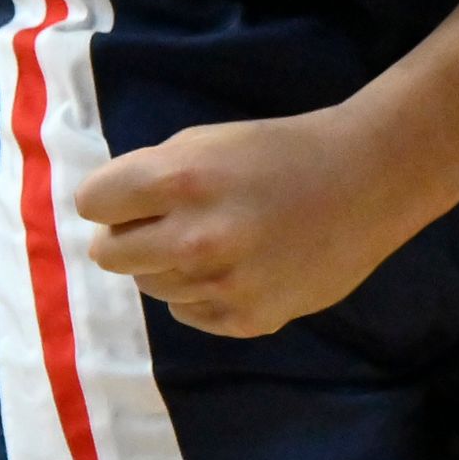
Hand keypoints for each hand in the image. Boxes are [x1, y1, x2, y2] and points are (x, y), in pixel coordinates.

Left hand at [78, 106, 431, 338]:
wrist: (366, 182)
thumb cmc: (282, 151)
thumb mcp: (209, 140)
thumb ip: (152, 174)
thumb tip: (107, 214)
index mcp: (182, 178)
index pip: (92, 203)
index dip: (110, 197)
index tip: (130, 197)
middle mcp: (195, 237)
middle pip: (108, 254)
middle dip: (128, 235)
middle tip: (165, 222)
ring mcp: (222, 284)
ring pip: (149, 285)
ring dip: (167, 264)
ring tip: (214, 239)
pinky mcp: (247, 319)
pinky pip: (187, 313)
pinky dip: (201, 292)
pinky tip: (237, 265)